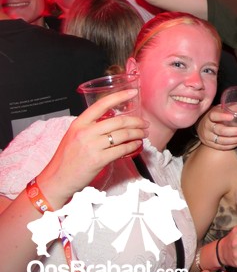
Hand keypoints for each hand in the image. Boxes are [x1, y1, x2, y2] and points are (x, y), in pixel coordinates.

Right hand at [39, 89, 147, 203]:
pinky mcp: (98, 160)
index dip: (119, 96)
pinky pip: (122, 150)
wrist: (56, 179)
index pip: (101, 104)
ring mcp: (92, 146)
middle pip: (118, 121)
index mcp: (79, 123)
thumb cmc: (66, 159)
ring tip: (143, 134)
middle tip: (144, 123)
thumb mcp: (74, 136)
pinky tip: (136, 144)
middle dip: (136, 121)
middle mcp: (85, 132)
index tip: (132, 92)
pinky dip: (132, 146)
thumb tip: (112, 122)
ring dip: (137, 134)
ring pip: (123, 135)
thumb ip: (90, 127)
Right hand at [197, 105, 236, 150]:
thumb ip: (236, 106)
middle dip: (235, 131)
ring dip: (235, 139)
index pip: (214, 116)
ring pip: (222, 140)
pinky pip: (222, 147)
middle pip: (221, 130)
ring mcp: (208, 137)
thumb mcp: (223, 109)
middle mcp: (208, 127)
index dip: (222, 116)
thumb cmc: (216, 116)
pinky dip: (232, 145)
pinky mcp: (211, 145)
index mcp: (210, 116)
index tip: (232, 116)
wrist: (203, 126)